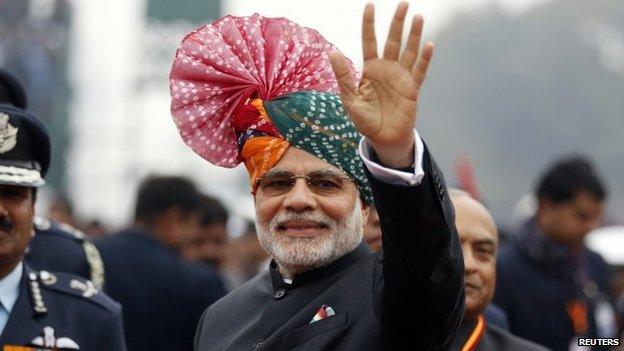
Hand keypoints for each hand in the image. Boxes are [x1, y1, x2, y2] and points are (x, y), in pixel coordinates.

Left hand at [330, 2, 433, 167]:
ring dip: (414, 35)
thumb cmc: (365, 120)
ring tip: (418, 17)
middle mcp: (387, 69)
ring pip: (409, 51)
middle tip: (403, 3)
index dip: (369, 24)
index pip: (369, 41)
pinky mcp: (412, 89)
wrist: (383, 138)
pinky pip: (420, 71)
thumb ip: (344, 77)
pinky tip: (429, 45)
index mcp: (370, 70)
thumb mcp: (350, 99)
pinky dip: (425, 59)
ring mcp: (401, 77)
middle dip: (397, 23)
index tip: (370, 6)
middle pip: (393, 41)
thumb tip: (333, 53)